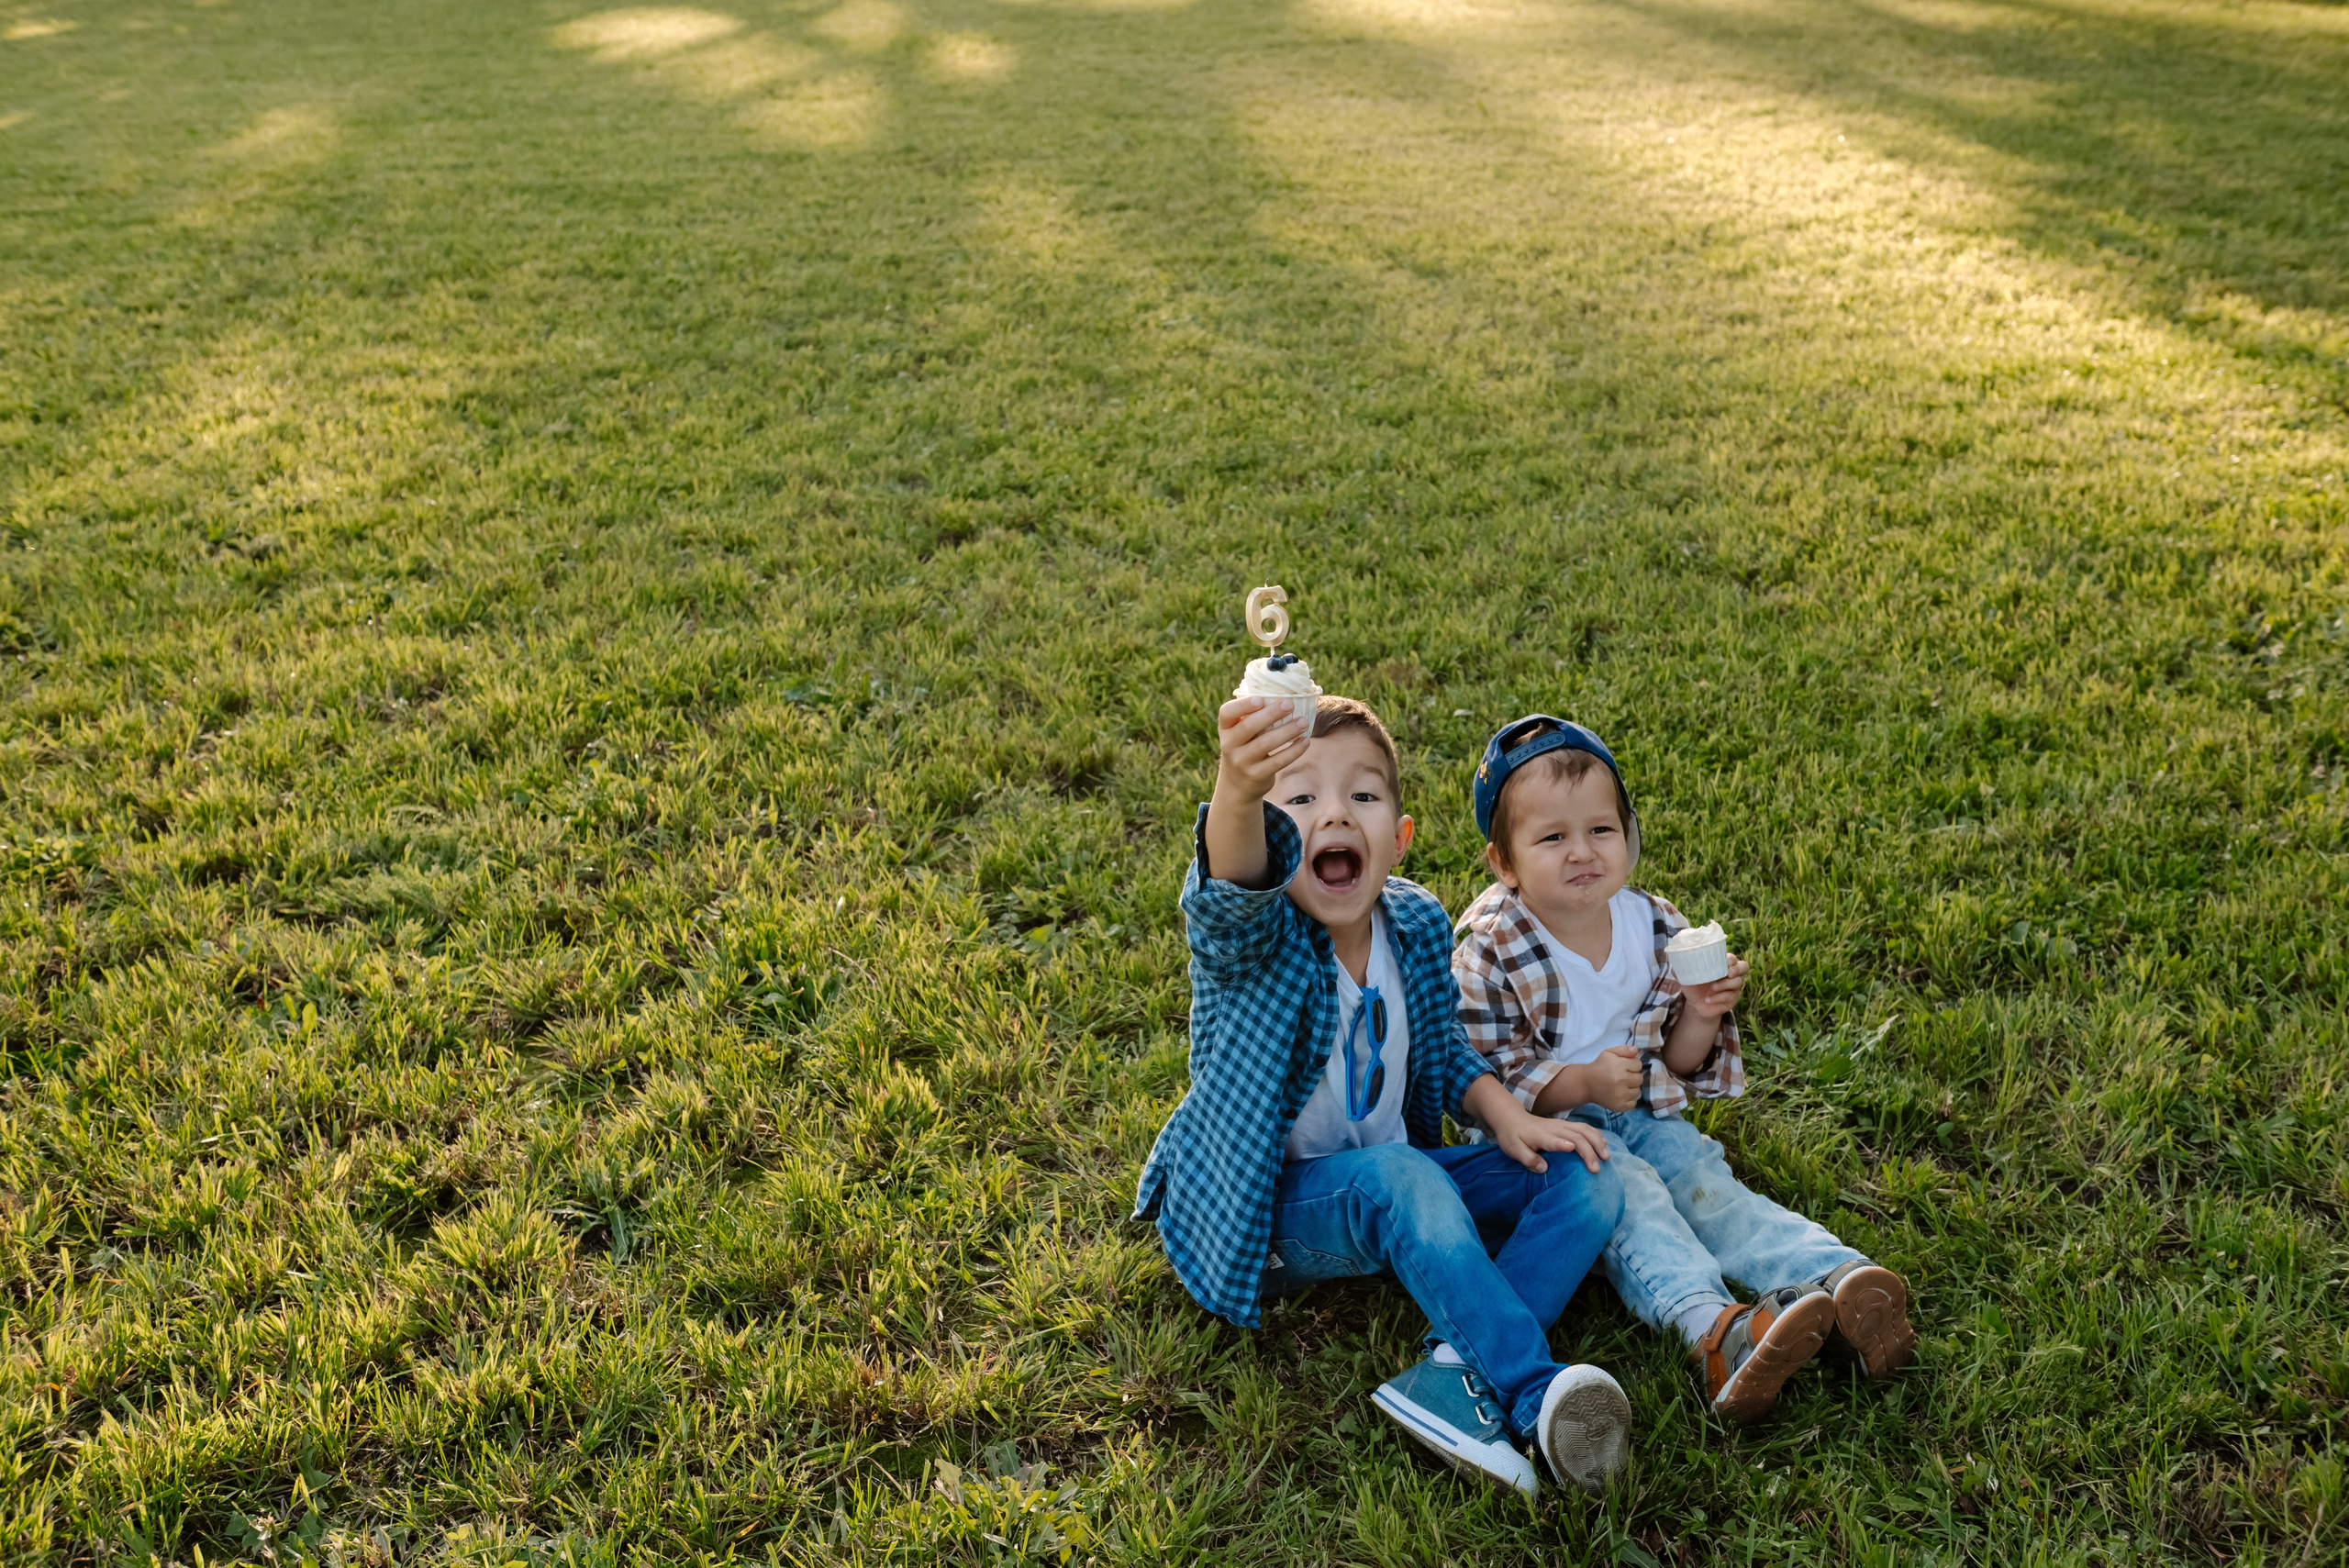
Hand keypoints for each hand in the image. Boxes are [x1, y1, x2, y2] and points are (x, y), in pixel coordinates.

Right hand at [1215, 696, 1309, 799]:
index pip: (1227, 713)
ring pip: (1266, 744)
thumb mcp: (1240, 733)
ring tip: (1304, 722)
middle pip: (1249, 726)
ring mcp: (1242, 762)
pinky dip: (1293, 751)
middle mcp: (1229, 745)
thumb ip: (1253, 717)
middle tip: (1290, 704)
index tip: (1260, 699)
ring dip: (1287, 731)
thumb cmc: (1245, 747)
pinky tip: (1305, 741)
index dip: (1242, 706)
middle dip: (1271, 714)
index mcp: (1226, 728)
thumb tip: (1284, 695)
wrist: (1237, 784)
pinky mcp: (1256, 775)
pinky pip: (1277, 762)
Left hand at [1490, 1105, 1610, 1174]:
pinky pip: (1585, 1128)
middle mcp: (1554, 1128)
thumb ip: (1528, 1159)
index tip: (1572, 1149)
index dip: (1562, 1144)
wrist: (1512, 1118)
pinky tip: (1604, 1145)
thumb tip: (1544, 1169)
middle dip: (1589, 1152)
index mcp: (1540, 1135)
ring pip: (1584, 1129)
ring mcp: (1562, 1125)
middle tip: (1596, 1169)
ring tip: (1606, 1157)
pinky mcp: (1566, 1125)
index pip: (1552, 1140)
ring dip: (1597, 1142)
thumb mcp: (1514, 1150)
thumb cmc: (1512, 1136)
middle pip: (1576, 1136)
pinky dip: (1597, 1135)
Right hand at [1581, 1045, 1644, 1112]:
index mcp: (1619, 1066)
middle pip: (1640, 1078)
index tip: (1622, 1067)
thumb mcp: (1609, 1053)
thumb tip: (1636, 1050)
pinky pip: (1634, 1103)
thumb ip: (1624, 1049)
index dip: (1631, 1065)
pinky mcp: (1620, 1106)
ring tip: (1620, 1086)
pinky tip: (1620, 1094)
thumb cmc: (1599, 1066)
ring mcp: (1621, 1095)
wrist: (1586, 1084)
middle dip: (1632, 1076)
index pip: (1638, 1065)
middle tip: (1621, 1076)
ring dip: (1631, 1088)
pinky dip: (1628, 1099)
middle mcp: (1621, 1080)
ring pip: (1638, 1091)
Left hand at [1678, 955, 1748, 1020]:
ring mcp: (1733, 987)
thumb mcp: (1686, 977)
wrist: (1695, 1005)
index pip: (1732, 958)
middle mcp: (1730, 975)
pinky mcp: (1732, 1000)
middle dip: (1737, 968)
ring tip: (1712, 988)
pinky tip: (1707, 999)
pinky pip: (1731, 997)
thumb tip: (1676, 961)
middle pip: (1744, 967)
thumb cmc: (1693, 986)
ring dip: (1725, 984)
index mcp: (1721, 965)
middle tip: (1728, 973)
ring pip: (1738, 982)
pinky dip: (1718, 998)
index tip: (1725, 962)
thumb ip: (1682, 968)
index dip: (1731, 959)